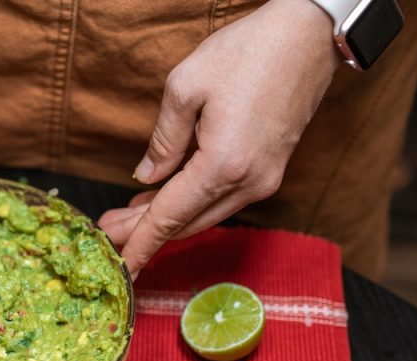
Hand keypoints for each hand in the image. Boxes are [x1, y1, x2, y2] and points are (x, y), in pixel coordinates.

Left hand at [99, 0, 340, 279]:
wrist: (308, 36)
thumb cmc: (248, 52)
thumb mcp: (185, 88)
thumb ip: (163, 141)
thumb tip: (147, 178)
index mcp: (224, 164)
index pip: (170, 216)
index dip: (140, 244)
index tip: (119, 268)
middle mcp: (249, 182)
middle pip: (186, 222)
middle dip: (144, 232)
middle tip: (107, 234)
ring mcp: (264, 180)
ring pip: (205, 214)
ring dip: (166, 218)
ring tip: (126, 217)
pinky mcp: (270, 170)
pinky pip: (222, 199)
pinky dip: (191, 204)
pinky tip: (163, 196)